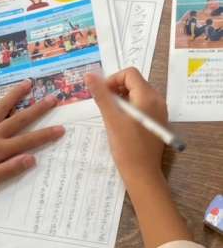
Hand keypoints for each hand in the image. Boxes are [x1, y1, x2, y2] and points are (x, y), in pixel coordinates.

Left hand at [0, 80, 64, 192]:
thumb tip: (32, 159)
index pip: (28, 141)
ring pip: (1, 107)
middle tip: (53, 98)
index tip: (61, 128)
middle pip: (19, 119)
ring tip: (28, 82)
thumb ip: (9, 169)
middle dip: (38, 109)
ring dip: (15, 94)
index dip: (46, 135)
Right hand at [86, 68, 190, 247]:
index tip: (101, 95)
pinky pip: (141, 106)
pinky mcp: (156, 122)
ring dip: (121, 99)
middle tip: (104, 105)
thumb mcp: (111, 118)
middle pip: (134, 82)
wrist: (142, 173)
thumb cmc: (126, 146)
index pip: (129, 73)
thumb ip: (101, 95)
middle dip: (116, 89)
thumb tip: (89, 75)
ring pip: (137, 94)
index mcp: (148, 96)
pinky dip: (128, 108)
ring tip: (110, 115)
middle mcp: (157, 100)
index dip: (112, 79)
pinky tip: (120, 123)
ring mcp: (158, 112)